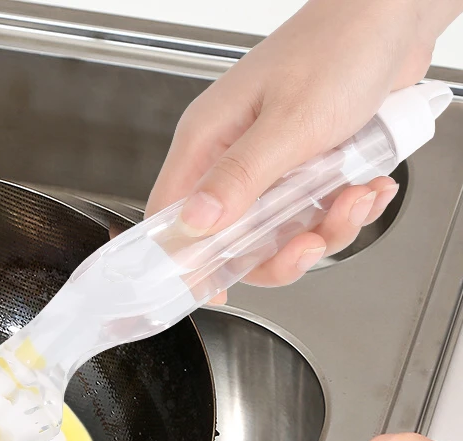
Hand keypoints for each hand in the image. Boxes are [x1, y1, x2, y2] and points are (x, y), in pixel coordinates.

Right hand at [147, 0, 443, 300]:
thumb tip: (196, 223)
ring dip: (322, 231)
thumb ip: (240, 177)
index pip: (171, 215)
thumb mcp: (289, 122)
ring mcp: (269, 167)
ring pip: (277, 234)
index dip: (184, 260)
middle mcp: (231, 158)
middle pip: (230, 239)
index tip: (212, 289)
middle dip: (275, 254)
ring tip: (354, 199)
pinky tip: (365, 188)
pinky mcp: (302, 170)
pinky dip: (343, 213)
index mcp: (207, 141)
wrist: (394, 17)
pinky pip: (312, 216)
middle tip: (307, 245)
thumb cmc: (338, 48)